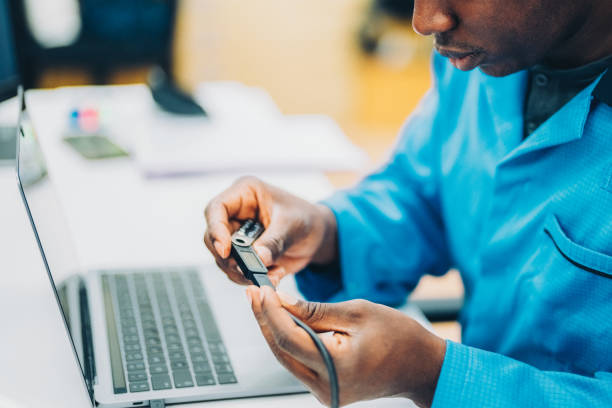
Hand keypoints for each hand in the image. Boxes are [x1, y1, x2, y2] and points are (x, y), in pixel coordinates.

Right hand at [204, 176, 336, 285]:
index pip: (216, 209)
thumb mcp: (293, 225)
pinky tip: (275, 274)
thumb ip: (275, 241)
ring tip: (273, 272)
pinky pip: (236, 271)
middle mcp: (235, 214)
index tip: (225, 250)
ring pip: (222, 258)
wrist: (317, 236)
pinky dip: (252, 278)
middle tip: (248, 269)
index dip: (215, 230)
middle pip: (213, 237)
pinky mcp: (243, 255)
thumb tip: (257, 258)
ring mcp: (237, 236)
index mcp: (245, 194)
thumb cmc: (306, 219)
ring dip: (243, 271)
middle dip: (229, 257)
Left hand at [246, 285, 446, 407]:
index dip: (270, 312)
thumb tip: (282, 301)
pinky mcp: (327, 390)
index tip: (260, 290)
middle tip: (254, 293)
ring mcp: (326, 393)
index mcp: (337, 366)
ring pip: (287, 358)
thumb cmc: (399, 337)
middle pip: (281, 351)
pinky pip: (299, 363)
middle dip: (265, 320)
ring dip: (274, 330)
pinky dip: (289, 342)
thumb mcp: (357, 312)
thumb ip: (315, 310)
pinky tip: (283, 321)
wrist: (421, 366)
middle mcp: (327, 387)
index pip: (288, 338)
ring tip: (264, 303)